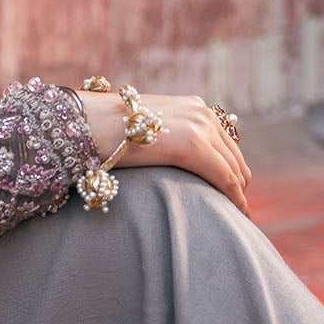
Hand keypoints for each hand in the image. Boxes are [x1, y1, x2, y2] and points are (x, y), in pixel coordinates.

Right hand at [78, 90, 251, 215]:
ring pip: (234, 169)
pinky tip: (236, 213)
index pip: (224, 141)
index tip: (232, 191)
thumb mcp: (142, 132)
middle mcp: (202, 113)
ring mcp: (200, 126)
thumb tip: (162, 160)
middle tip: (237, 209)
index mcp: (191, 107)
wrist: (85, 123)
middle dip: (238, 184)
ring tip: (238, 216)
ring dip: (238, 194)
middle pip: (234, 156)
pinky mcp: (194, 145)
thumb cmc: (101, 132)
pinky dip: (234, 198)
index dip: (230, 168)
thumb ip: (161, 140)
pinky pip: (225, 178)